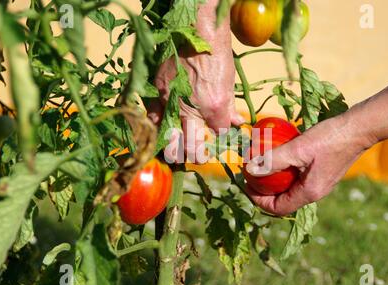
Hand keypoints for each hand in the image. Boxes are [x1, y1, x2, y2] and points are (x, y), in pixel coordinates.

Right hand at [148, 0, 243, 163]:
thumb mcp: (229, 82)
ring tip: (177, 150)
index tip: (217, 139)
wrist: (195, 27)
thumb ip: (229, 107)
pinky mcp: (157, 89)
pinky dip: (156, 125)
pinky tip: (160, 128)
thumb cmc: (216, 52)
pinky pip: (152, 115)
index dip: (220, 137)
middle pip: (190, 147)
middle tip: (197, 155)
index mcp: (213, 106)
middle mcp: (190, 108)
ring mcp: (170, 100)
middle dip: (194, 155)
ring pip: (169, 137)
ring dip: (174, 147)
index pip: (218, 134)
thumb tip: (235, 123)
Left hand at [245, 114, 374, 214]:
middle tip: (250, 174)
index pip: (277, 208)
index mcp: (309, 193)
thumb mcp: (298, 149)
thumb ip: (273, 160)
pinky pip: (297, 177)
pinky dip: (284, 170)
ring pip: (289, 188)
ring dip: (273, 179)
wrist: (359, 128)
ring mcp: (319, 182)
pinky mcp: (322, 172)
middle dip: (263, 189)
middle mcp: (315, 192)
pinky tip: (278, 154)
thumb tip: (249, 169)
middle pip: (282, 200)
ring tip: (261, 164)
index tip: (245, 184)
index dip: (258, 200)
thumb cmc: (330, 138)